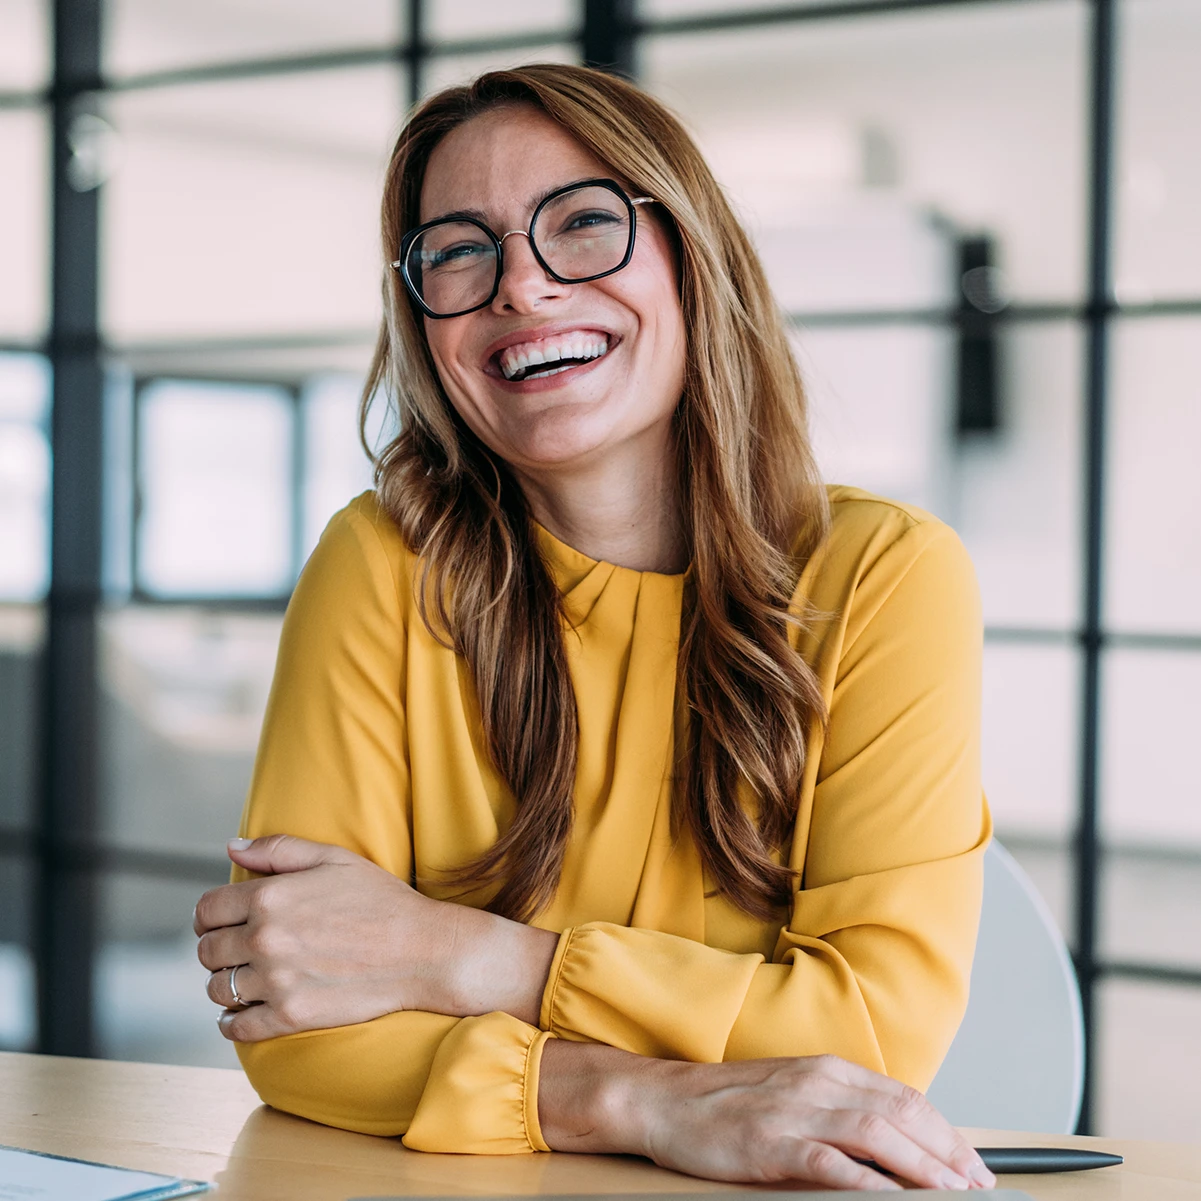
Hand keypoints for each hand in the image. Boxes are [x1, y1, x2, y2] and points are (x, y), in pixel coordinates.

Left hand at [194, 834, 557, 1041]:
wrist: (423, 951)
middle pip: (207, 950)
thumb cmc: (382, 900)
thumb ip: (278, 850)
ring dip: (226, 983)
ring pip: (217, 989)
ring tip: (246, 978)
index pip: (208, 909)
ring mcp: (276, 982)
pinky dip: (233, 1022)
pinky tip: (245, 1012)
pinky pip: (237, 1027)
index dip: (210, 914)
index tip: (220, 920)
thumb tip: (232, 847)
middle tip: (238, 948)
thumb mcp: (334, 859)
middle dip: (218, 947)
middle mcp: (266, 940)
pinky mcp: (290, 1017)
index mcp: (270, 897)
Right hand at [538, 1041, 995, 1190]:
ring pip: (878, 1135)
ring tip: (953, 1195)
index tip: (973, 1165)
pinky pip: (831, 1164)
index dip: (946, 1133)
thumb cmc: (727, 1103)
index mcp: (826, 1069)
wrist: (664, 1100)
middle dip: (949, 1155)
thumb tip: (891, 1138)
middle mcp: (818, 1083)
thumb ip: (837, 1107)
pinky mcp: (772, 1143)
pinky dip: (868, 1183)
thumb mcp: (792, 1092)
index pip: (904, 1099)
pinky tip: (893, 1200)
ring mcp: (795, 1112)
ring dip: (923, 1168)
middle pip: (902, 1115)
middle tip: (979, 1188)